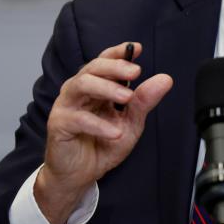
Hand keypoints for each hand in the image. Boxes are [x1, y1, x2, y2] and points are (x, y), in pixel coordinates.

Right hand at [35, 42, 172, 223]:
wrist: (80, 175)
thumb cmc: (102, 145)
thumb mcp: (130, 124)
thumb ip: (143, 102)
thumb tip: (164, 80)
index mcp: (96, 87)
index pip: (104, 62)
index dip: (119, 53)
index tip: (137, 48)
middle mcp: (79, 91)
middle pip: (93, 68)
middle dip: (115, 67)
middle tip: (135, 72)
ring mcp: (67, 106)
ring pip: (81, 84)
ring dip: (106, 88)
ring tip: (127, 97)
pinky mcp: (59, 124)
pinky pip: (78, 119)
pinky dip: (98, 125)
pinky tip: (115, 132)